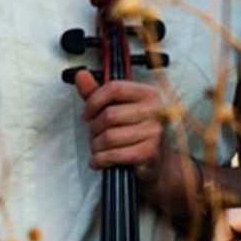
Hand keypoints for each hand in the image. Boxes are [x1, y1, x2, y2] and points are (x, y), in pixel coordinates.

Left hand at [74, 72, 199, 221]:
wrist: (159, 165)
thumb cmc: (138, 134)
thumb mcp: (119, 109)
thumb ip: (98, 93)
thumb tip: (81, 75)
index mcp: (148, 94)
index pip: (114, 88)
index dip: (94, 101)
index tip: (86, 113)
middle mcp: (155, 111)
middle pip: (109, 114)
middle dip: (94, 128)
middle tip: (94, 135)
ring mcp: (155, 132)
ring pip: (109, 136)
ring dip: (96, 146)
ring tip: (98, 148)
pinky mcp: (150, 153)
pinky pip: (115, 154)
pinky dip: (101, 159)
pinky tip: (100, 160)